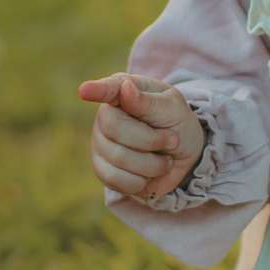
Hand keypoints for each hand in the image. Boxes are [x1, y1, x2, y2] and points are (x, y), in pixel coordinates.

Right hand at [78, 72, 205, 200]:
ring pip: (117, 158)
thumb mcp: (173, 108)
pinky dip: (140, 181)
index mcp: (124, 89)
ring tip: (163, 157)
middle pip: (114, 128)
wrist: (184, 156)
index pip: (108, 89)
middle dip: (151, 140)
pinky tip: (149, 173)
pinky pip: (115, 180)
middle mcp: (106, 114)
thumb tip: (125, 88)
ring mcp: (100, 142)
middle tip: (172, 140)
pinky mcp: (102, 168)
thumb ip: (148, 101)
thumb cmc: (177, 123)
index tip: (85, 90)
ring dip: (152, 164)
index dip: (97, 90)